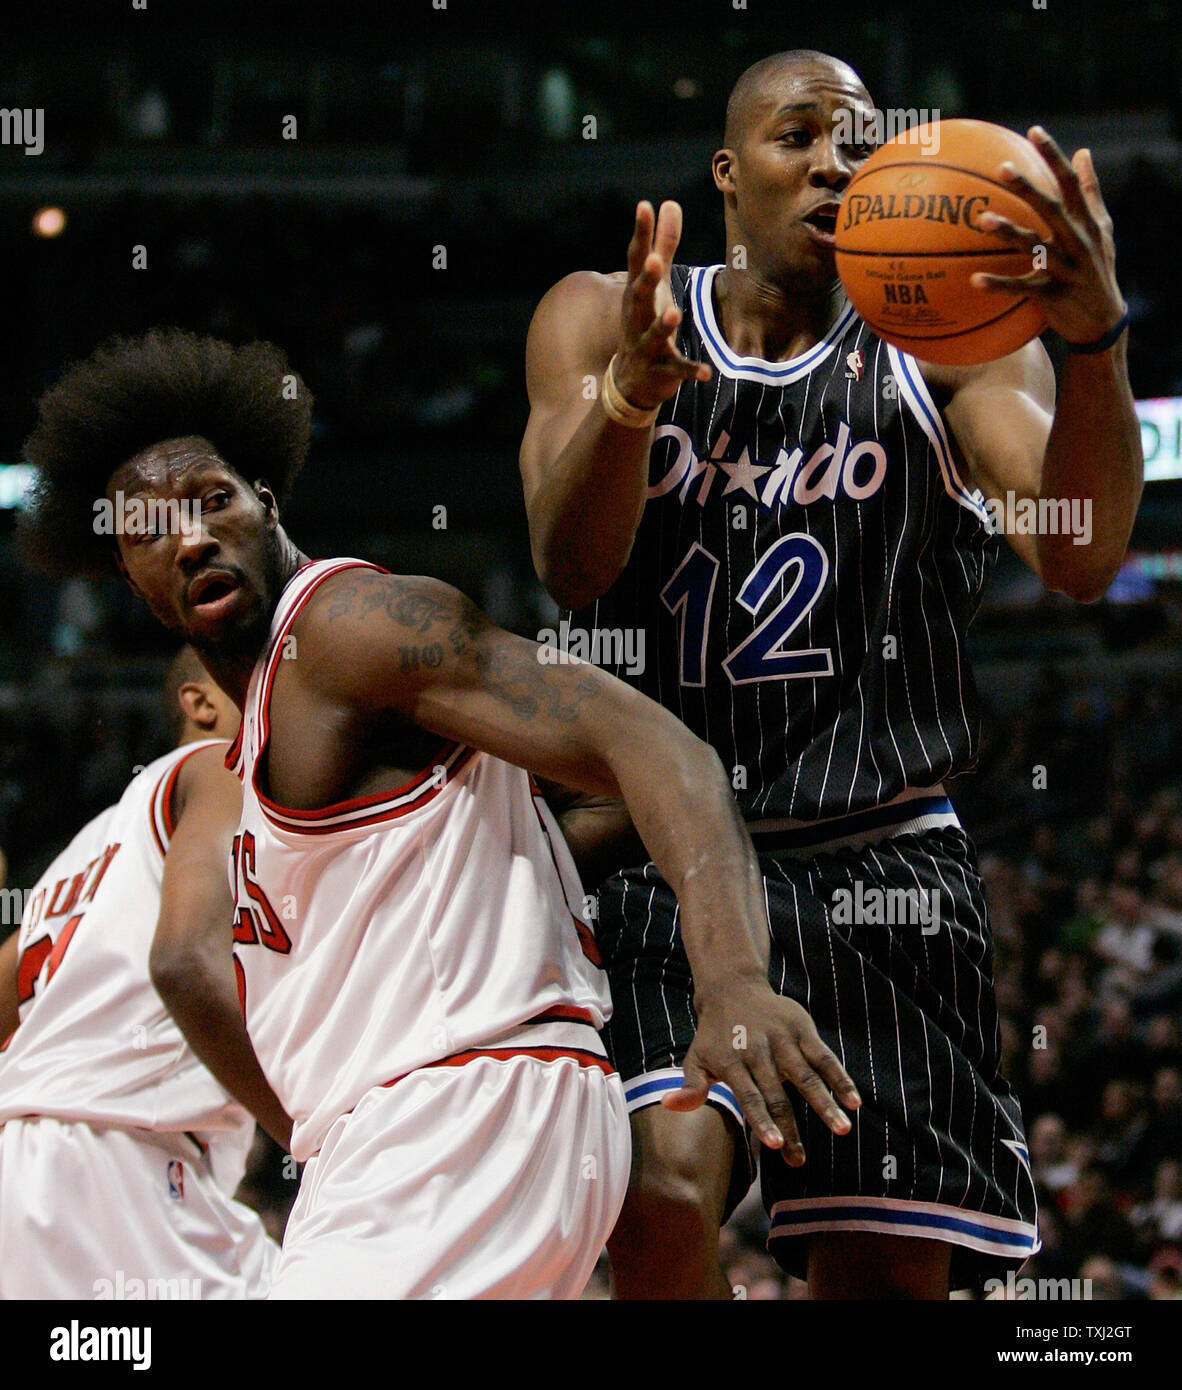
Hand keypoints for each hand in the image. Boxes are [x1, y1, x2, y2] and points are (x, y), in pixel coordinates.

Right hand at [614, 200, 711, 409]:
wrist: (631, 379)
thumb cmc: (645, 320)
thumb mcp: (655, 282)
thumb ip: (664, 243)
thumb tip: (669, 202)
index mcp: (637, 293)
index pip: (637, 259)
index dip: (641, 234)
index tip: (644, 206)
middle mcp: (637, 317)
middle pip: (639, 296)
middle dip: (646, 280)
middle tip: (656, 262)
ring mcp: (647, 345)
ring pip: (654, 334)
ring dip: (663, 324)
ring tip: (675, 311)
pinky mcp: (662, 369)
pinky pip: (677, 369)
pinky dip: (690, 370)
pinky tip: (707, 372)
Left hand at [662, 978, 860, 1164]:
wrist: (733, 987)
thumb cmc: (714, 1034)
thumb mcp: (696, 1057)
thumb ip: (690, 1086)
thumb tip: (669, 1105)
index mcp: (732, 1062)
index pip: (749, 1096)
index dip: (762, 1120)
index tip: (773, 1145)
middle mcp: (759, 1051)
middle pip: (777, 1093)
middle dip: (790, 1126)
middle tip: (801, 1159)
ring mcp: (783, 1039)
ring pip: (807, 1075)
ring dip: (825, 1103)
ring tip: (842, 1130)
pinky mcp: (802, 1028)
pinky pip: (824, 1056)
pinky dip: (839, 1077)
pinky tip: (854, 1100)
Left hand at [970, 126, 1124, 346]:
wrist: (1103, 320)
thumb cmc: (1098, 268)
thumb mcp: (1102, 229)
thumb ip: (1090, 191)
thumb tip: (1082, 153)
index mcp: (1087, 222)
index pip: (1070, 182)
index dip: (1054, 156)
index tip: (1034, 131)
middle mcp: (1078, 241)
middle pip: (1051, 209)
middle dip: (1029, 188)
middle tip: (1003, 169)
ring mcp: (1066, 268)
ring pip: (1035, 247)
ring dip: (1008, 233)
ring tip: (982, 220)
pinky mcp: (1053, 295)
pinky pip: (1021, 288)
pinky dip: (998, 285)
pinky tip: (973, 280)